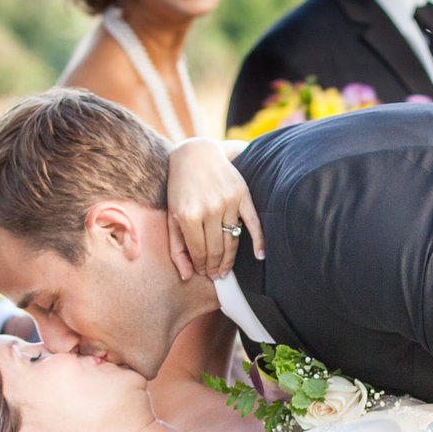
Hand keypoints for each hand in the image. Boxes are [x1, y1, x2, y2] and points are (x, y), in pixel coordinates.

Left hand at [164, 138, 262, 281]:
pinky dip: (259, 241)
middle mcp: (209, 209)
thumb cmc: (180, 188)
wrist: (196, 155)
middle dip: (215, 267)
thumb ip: (177, 247)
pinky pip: (254, 223)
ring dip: (230, 260)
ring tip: (226, 271)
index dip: (201, 266)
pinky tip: (260, 256)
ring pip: (232, 241)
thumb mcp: (172, 216)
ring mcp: (228, 202)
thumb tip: (186, 275)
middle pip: (216, 250)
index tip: (203, 272)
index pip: (198, 251)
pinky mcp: (242, 195)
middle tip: (216, 276)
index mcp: (188, 215)